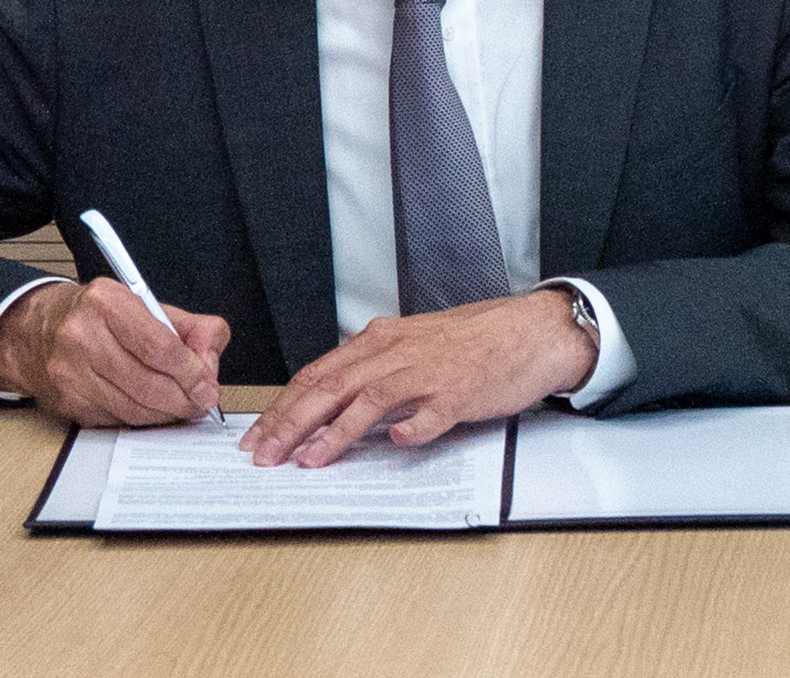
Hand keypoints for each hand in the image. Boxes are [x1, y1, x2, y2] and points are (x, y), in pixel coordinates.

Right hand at [0, 278, 227, 425]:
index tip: (207, 383)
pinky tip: (151, 409)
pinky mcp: (67, 402)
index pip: (159, 346)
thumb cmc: (100, 317)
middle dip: (183, 399)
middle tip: (201, 402)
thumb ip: (192, 328)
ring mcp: (70, 374)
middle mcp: (82, 337)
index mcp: (106, 303)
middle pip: (148, 383)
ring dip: (166, 414)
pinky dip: (141, 419)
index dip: (190, 371)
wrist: (38, 331)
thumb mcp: (148, 306)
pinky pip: (117, 420)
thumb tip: (210, 361)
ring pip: (133, 409)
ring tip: (182, 407)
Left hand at [239, 289, 599, 467]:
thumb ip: (375, 370)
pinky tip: (397, 444)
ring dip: (334, 433)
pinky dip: (412, 429)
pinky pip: (432, 414)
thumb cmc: (476, 340)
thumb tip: (335, 403)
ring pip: (369, 400)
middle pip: (330, 387)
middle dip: (290, 423)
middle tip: (263, 454)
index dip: (282, 406)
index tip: (257, 435)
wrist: (532, 330)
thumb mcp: (414, 345)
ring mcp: (429, 373)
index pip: (317, 374)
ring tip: (307, 460)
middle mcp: (398, 353)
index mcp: (383, 341)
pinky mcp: (461, 393)